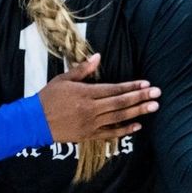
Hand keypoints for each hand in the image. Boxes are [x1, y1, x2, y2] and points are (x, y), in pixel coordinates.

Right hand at [39, 54, 160, 141]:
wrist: (33, 122)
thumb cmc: (48, 98)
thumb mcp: (63, 79)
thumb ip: (83, 69)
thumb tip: (98, 57)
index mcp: (85, 94)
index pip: (114, 89)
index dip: (132, 87)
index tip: (146, 84)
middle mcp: (90, 110)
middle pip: (120, 103)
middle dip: (141, 98)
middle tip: (158, 94)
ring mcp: (90, 124)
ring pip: (118, 118)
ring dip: (138, 112)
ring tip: (153, 107)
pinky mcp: (88, 135)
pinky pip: (110, 133)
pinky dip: (124, 130)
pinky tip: (137, 126)